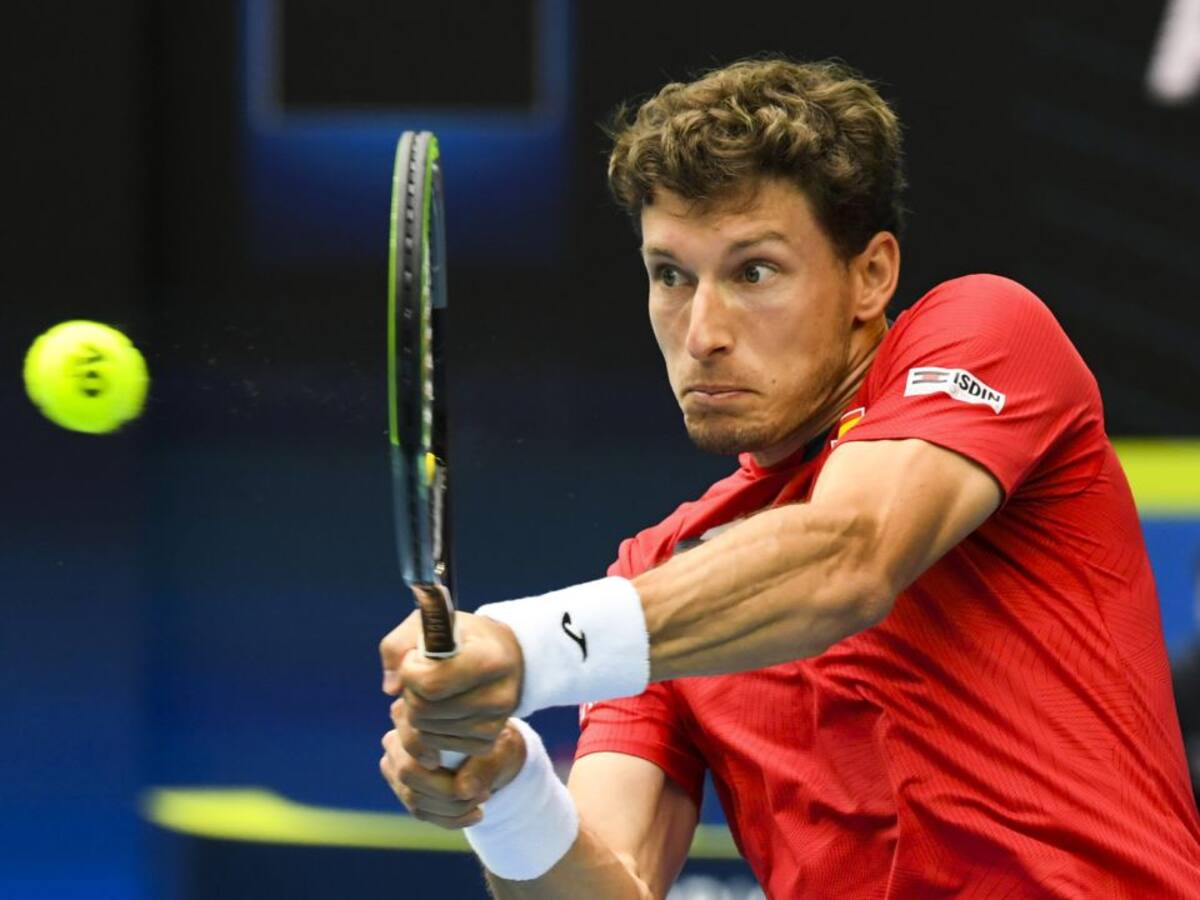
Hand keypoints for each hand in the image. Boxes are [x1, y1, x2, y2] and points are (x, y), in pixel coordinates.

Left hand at [379, 606, 523, 757]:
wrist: (506, 654)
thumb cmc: (463, 636)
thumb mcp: (432, 622)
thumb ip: (398, 645)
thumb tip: (391, 688)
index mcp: (490, 659)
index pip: (431, 683)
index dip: (409, 671)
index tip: (415, 657)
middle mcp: (498, 695)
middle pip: (423, 710)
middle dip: (409, 693)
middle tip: (419, 677)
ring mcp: (495, 722)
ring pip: (426, 732)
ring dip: (416, 713)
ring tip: (430, 692)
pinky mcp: (487, 741)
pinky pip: (437, 746)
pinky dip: (428, 730)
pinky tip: (438, 710)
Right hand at [379, 716, 526, 828]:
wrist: (494, 754)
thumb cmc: (495, 742)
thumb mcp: (498, 750)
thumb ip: (481, 767)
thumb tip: (463, 791)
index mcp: (414, 714)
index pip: (408, 736)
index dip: (421, 752)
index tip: (446, 764)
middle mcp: (397, 739)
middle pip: (407, 773)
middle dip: (446, 791)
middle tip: (483, 793)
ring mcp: (397, 767)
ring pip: (413, 797)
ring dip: (452, 807)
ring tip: (483, 800)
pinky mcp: (404, 791)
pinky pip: (421, 812)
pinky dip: (450, 818)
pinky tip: (476, 814)